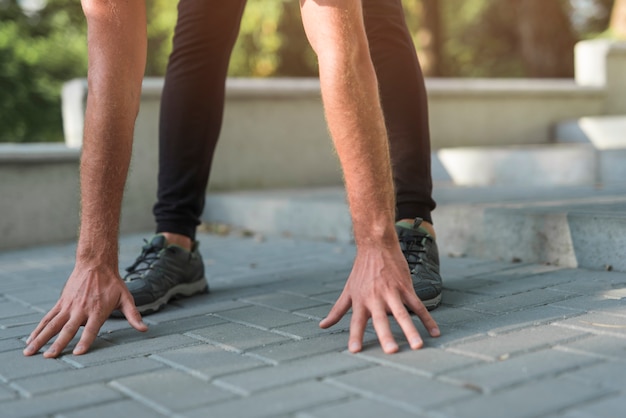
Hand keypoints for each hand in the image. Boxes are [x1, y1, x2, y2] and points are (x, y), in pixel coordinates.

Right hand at [23, 263, 146, 357]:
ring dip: (41, 338)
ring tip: (30, 352)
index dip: (85, 341)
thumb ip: (133, 315)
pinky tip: (30, 339)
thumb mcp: (126, 298)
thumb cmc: (113, 283)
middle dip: (58, 344)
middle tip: (49, 357)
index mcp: (98, 310)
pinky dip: (38, 328)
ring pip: (52, 325)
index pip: (91, 329)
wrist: (96, 264)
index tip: (78, 353)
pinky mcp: (61, 303)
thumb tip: (145, 329)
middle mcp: (81, 309)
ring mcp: (69, 306)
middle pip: (68, 329)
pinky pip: (48, 318)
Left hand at [320, 245, 439, 353]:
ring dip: (411, 330)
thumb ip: (337, 310)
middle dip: (386, 335)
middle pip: (381, 320)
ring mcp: (392, 293)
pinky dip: (427, 319)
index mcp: (360, 301)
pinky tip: (434, 332)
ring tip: (417, 346)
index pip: (356, 322)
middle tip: (391, 351)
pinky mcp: (405, 287)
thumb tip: (322, 325)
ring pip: (403, 314)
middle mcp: (375, 298)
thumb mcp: (348, 291)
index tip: (355, 351)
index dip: (355, 336)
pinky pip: (418, 305)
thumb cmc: (360, 271)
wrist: (376, 246)